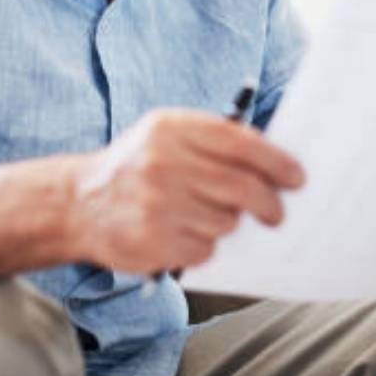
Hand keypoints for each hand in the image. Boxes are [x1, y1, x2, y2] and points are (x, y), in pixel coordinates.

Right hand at [74, 109, 304, 273]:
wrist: (78, 201)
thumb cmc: (136, 164)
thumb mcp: (166, 133)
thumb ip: (213, 139)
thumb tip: (273, 161)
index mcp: (171, 127)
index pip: (240, 142)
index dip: (276, 162)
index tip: (296, 177)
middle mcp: (163, 162)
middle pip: (241, 186)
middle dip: (269, 203)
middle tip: (277, 212)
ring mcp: (156, 203)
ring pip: (226, 221)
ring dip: (228, 223)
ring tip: (206, 214)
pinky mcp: (152, 240)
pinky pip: (205, 248)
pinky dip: (204, 244)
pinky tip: (183, 232)